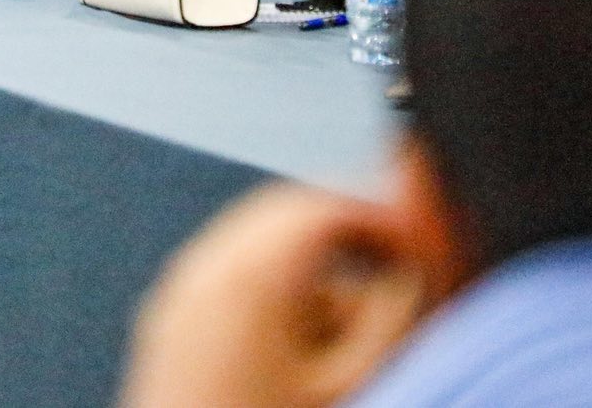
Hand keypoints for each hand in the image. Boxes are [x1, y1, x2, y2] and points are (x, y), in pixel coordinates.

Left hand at [121, 181, 432, 407]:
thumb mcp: (355, 384)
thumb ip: (392, 313)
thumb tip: (417, 260)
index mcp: (249, 278)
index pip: (327, 207)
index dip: (383, 217)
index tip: (424, 243)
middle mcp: (202, 271)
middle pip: (287, 216)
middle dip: (350, 236)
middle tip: (404, 268)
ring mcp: (177, 295)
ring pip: (257, 246)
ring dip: (314, 268)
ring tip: (362, 326)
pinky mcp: (167, 324)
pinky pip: (228, 279)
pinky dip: (275, 293)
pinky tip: (310, 349)